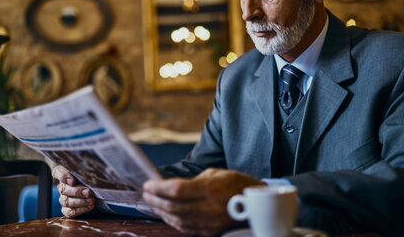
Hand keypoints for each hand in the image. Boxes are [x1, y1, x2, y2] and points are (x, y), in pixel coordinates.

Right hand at [52, 165, 95, 216]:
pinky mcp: (67, 209)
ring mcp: (63, 198)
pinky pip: (70, 211)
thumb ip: (88, 168)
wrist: (97, 190)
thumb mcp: (91, 170)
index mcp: (64, 173)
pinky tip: (90, 206)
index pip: (57, 172)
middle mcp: (62, 186)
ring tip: (91, 200)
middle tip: (88, 192)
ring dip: (80, 201)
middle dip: (77, 191)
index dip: (63, 176)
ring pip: (66, 201)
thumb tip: (95, 165)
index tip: (72, 181)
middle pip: (63, 189)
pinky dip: (81, 209)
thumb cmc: (92, 177)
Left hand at [143, 168, 264, 235]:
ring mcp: (209, 222)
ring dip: (161, 211)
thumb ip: (194, 180)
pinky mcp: (210, 231)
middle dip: (155, 199)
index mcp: (210, 189)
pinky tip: (166, 214)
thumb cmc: (237, 183)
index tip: (148, 184)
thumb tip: (174, 186)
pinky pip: (185, 228)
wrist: (258, 204)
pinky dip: (172, 221)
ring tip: (152, 202)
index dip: (159, 188)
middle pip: (173, 206)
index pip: (177, 190)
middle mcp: (209, 208)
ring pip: (177, 219)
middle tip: (146, 193)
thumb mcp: (216, 173)